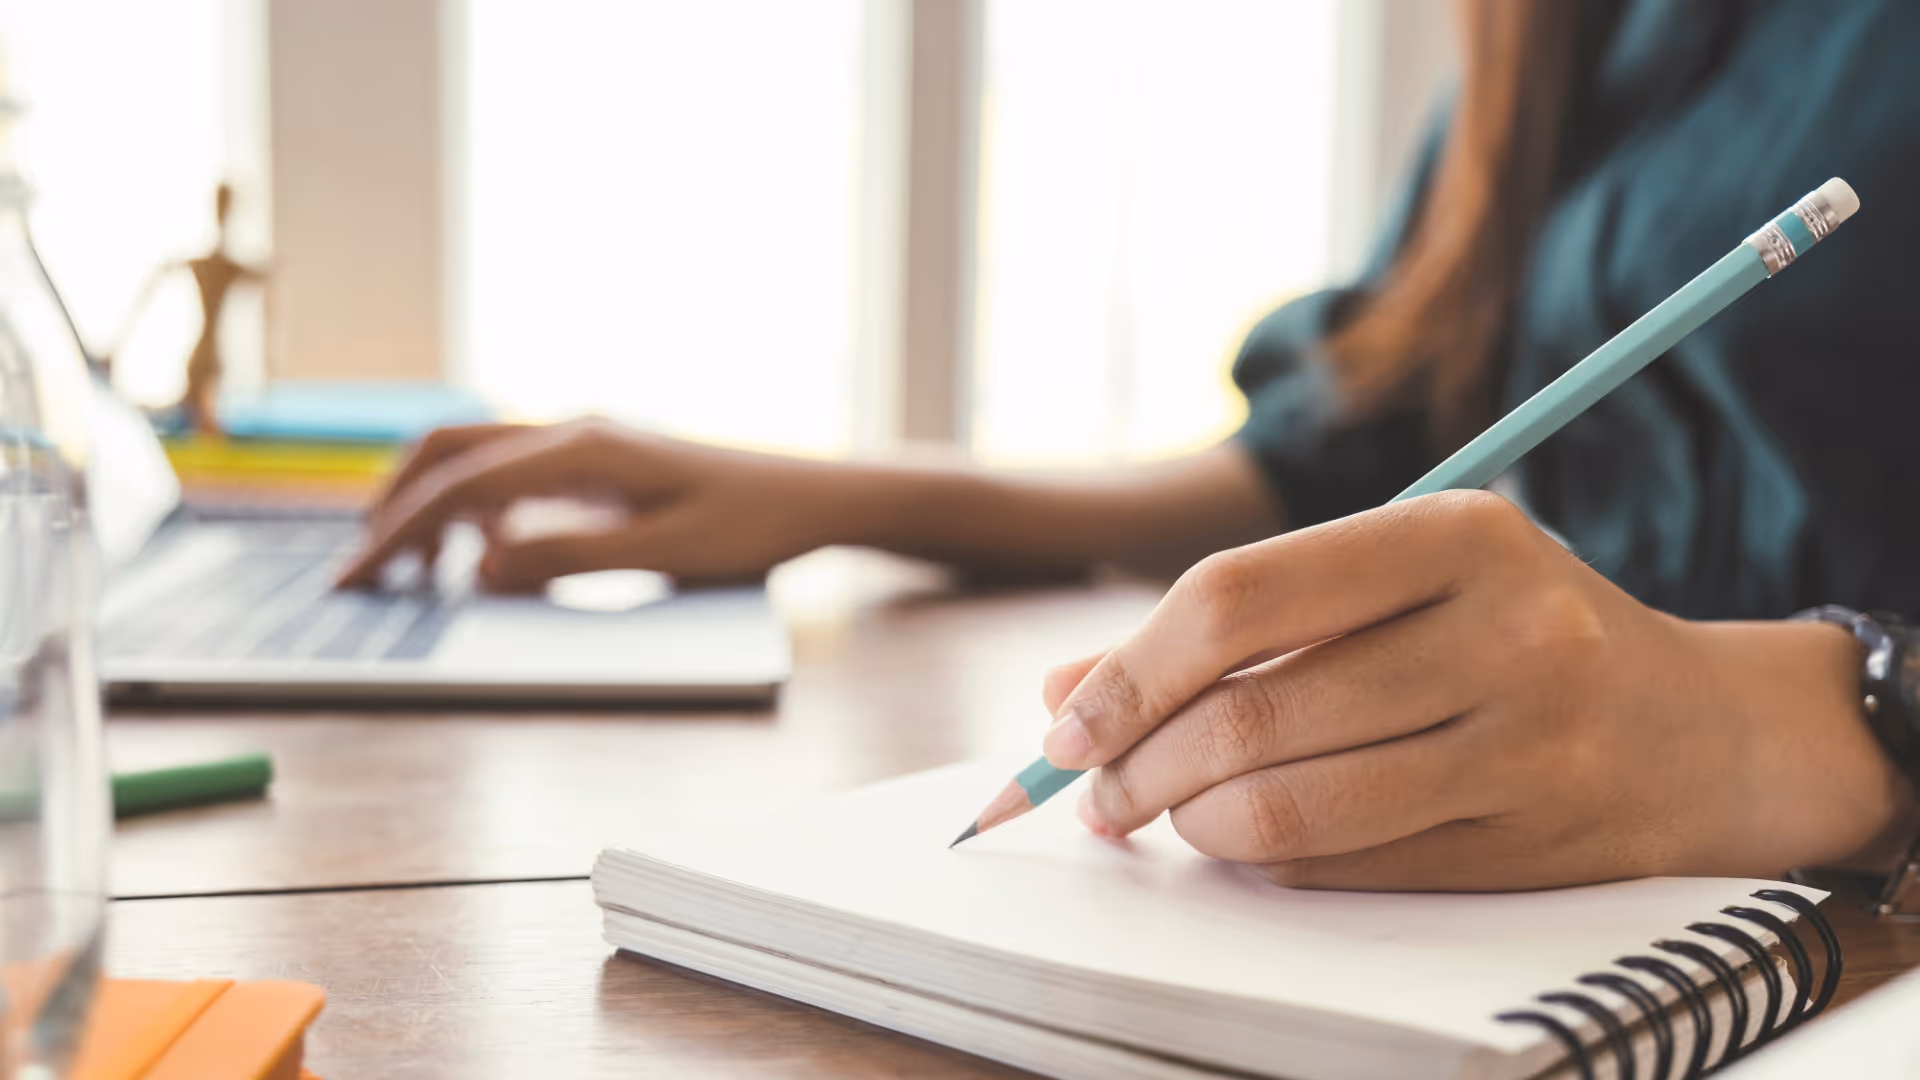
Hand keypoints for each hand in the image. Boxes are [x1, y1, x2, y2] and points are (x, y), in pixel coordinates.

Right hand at [338, 419, 858, 589]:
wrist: (814, 497)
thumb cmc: (751, 526)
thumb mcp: (664, 553)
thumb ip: (569, 558)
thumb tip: (476, 566)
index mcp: (582, 448)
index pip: (461, 487)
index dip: (398, 534)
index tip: (356, 580)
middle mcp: (572, 431)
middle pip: (447, 449)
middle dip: (392, 506)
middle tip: (362, 572)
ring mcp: (583, 441)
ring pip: (474, 454)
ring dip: (429, 505)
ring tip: (410, 573)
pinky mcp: (597, 461)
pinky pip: (512, 472)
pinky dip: (473, 507)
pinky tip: (480, 557)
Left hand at [1040, 490, 1916, 889]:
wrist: (1696, 728)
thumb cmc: (1508, 631)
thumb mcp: (1392, 582)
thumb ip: (1231, 624)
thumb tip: (1066, 691)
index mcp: (1455, 534)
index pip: (1240, 599)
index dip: (1129, 672)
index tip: (1065, 722)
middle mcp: (1504, 632)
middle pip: (1251, 717)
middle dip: (1139, 766)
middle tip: (1096, 786)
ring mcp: (1527, 746)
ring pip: (1289, 811)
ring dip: (1191, 825)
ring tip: (1162, 813)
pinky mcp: (1528, 842)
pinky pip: (1343, 868)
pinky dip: (1265, 862)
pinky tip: (1245, 836)